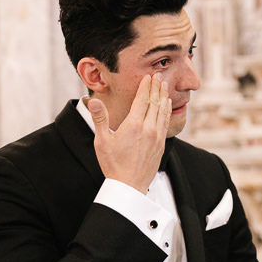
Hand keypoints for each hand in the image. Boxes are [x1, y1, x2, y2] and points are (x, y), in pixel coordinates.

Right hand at [87, 74, 170, 193]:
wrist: (129, 186)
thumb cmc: (113, 165)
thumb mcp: (102, 141)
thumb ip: (100, 118)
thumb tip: (93, 100)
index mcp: (133, 125)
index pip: (142, 100)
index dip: (145, 86)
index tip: (148, 76)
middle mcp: (148, 129)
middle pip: (154, 103)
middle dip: (156, 87)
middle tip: (158, 75)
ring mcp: (157, 137)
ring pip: (162, 112)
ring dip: (163, 97)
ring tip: (164, 86)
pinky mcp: (161, 145)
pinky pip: (166, 123)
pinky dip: (167, 111)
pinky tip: (167, 106)